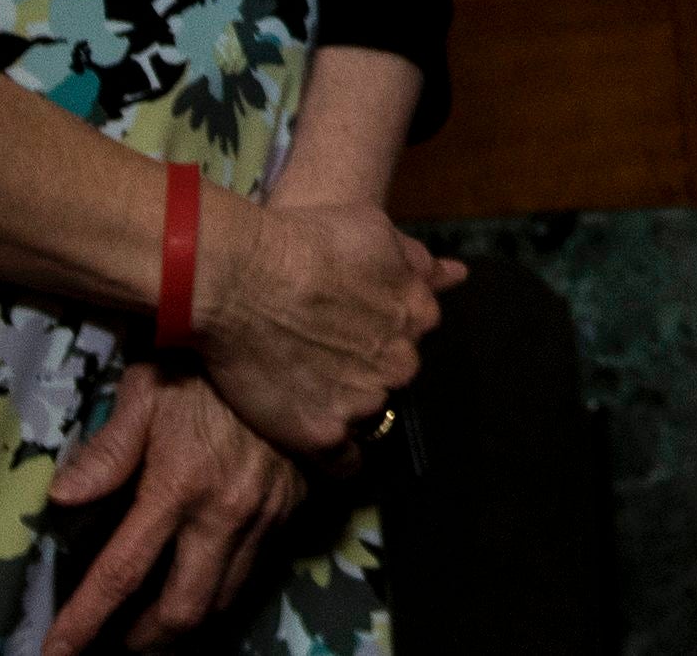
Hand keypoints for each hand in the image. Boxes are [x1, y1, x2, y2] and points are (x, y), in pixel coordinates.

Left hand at [44, 362, 305, 653]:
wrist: (297, 343)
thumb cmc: (206, 365)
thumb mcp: (148, 391)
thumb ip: (107, 450)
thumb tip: (61, 498)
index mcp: (178, 488)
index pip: (121, 575)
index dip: (84, 623)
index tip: (54, 655)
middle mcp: (225, 514)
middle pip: (182, 610)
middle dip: (145, 640)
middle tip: (116, 643)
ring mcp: (265, 516)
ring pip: (223, 600)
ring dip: (183, 622)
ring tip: (154, 623)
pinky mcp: (292, 509)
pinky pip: (253, 570)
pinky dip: (221, 590)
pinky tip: (199, 580)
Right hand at [185, 191, 455, 458]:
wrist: (239, 277)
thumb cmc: (304, 241)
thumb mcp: (375, 233)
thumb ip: (418, 263)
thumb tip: (457, 275)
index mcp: (418, 314)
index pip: (411, 336)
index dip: (379, 335)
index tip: (352, 334)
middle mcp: (401, 362)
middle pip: (391, 376)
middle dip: (365, 370)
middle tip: (322, 358)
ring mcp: (365, 401)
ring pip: (367, 414)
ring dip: (345, 408)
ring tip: (305, 391)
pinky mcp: (324, 434)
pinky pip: (345, 463)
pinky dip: (336, 459)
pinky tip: (319, 445)